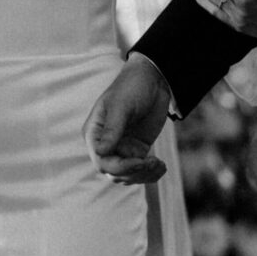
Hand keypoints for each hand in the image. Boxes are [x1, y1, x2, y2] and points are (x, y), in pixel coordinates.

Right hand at [83, 54, 169, 183]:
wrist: (152, 79)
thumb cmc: (132, 87)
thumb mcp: (121, 107)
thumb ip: (112, 130)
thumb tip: (100, 153)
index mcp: (94, 133)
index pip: (101, 161)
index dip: (120, 167)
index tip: (142, 161)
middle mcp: (105, 144)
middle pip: (114, 172)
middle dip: (134, 172)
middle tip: (153, 162)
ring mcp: (121, 148)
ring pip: (127, 175)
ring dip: (143, 176)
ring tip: (159, 165)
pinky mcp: (137, 150)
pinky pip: (140, 170)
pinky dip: (151, 173)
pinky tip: (161, 166)